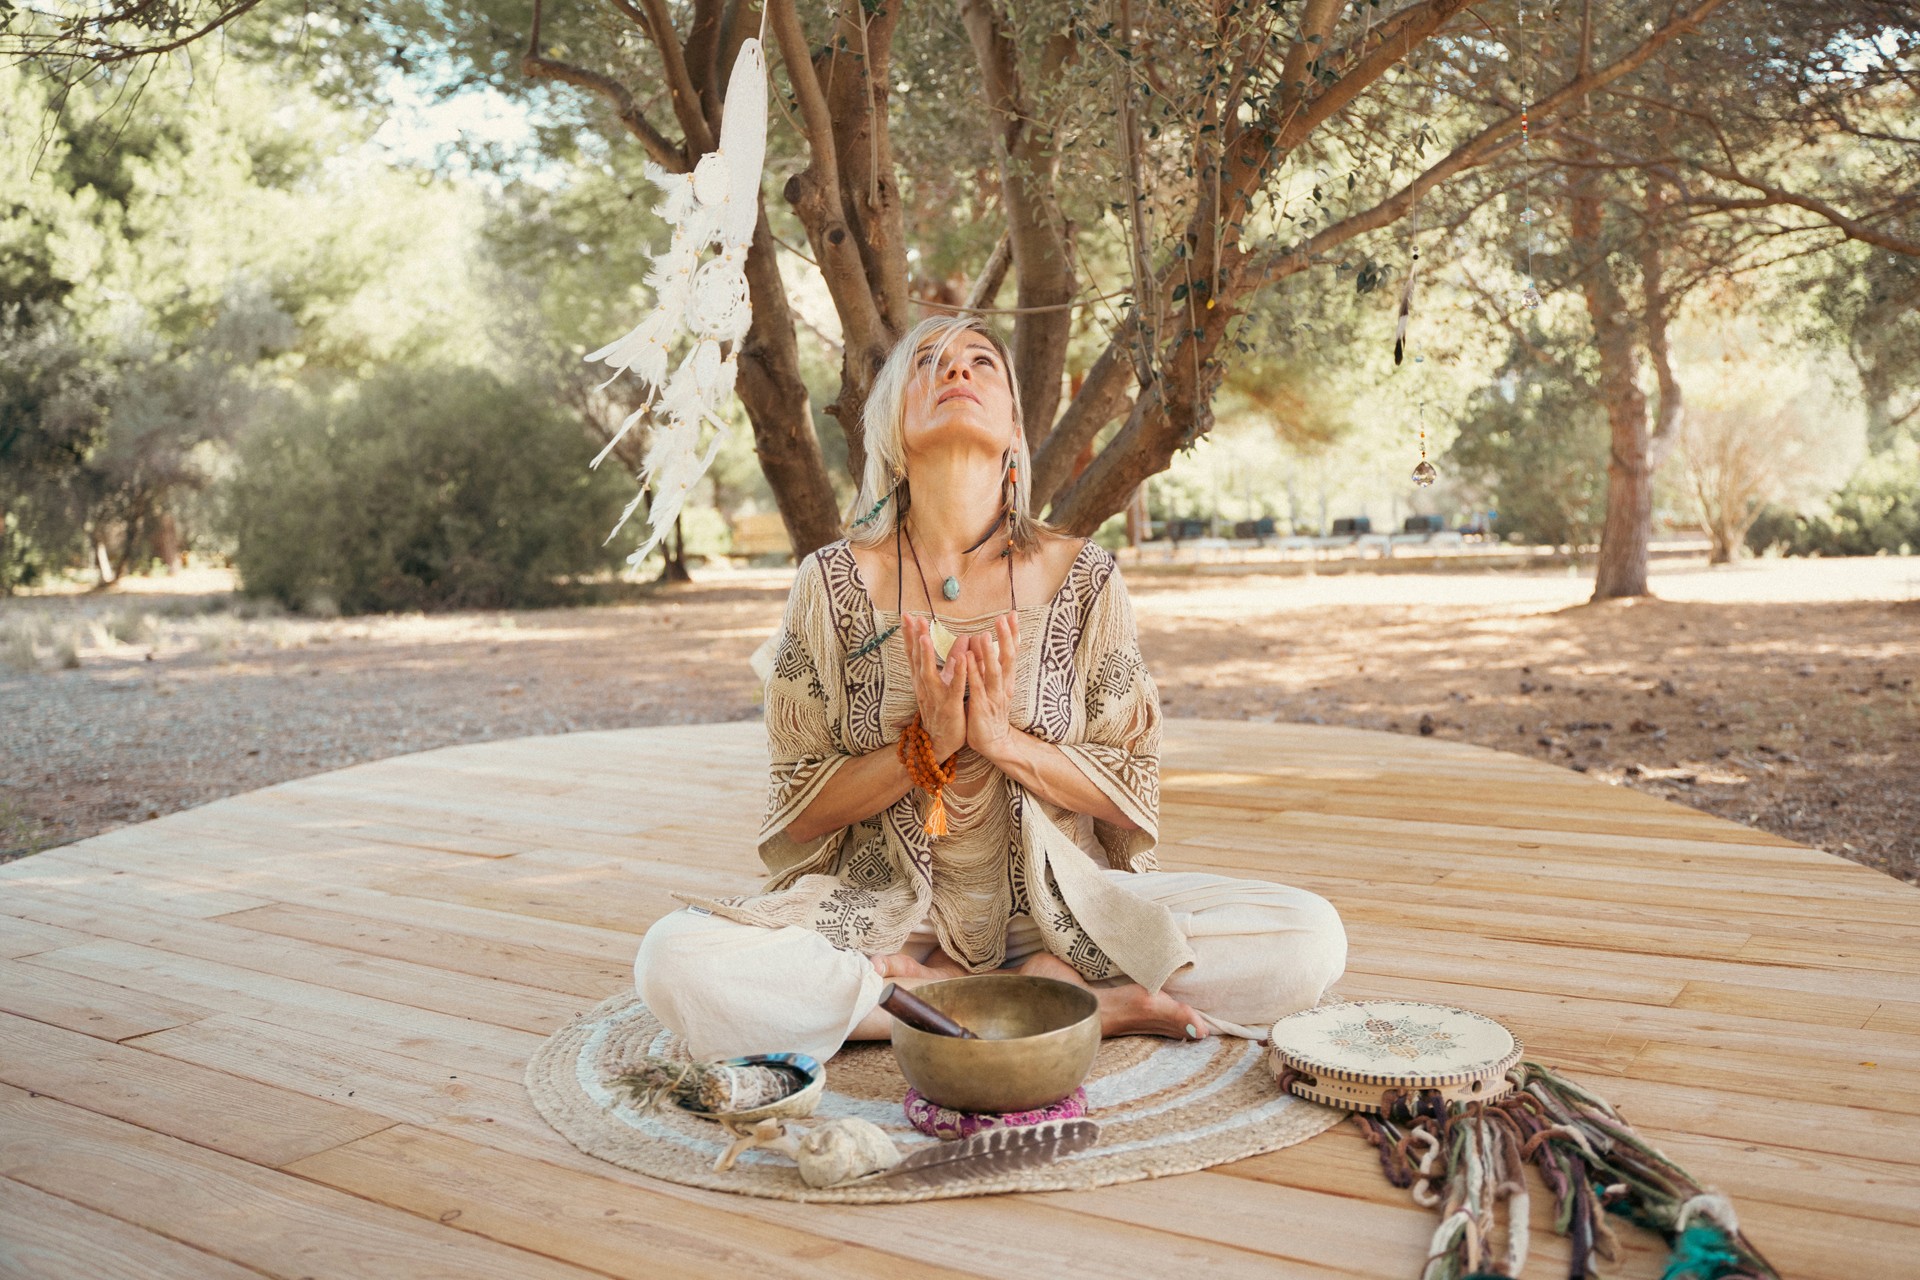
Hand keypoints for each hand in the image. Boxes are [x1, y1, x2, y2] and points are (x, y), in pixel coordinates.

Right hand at [904, 614, 968, 759]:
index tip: (907, 616)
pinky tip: (963, 660)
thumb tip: (964, 638)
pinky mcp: (950, 707)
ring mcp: (935, 697)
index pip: (914, 653)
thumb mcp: (948, 681)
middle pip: (917, 659)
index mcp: (923, 679)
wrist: (941, 742)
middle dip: (914, 639)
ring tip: (925, 637)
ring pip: (928, 673)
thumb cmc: (944, 710)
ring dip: (927, 655)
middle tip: (910, 618)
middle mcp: (925, 686)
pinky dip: (958, 674)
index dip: (910, 635)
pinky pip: (953, 688)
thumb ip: (955, 659)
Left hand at [964, 612, 1018, 762]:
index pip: (1011, 652)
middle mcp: (1002, 685)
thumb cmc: (990, 711)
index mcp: (1005, 679)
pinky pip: (977, 688)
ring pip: (993, 672)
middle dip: (1005, 638)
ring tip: (984, 635)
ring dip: (988, 653)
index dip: (1012, 634)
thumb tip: (987, 644)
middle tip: (1003, 618)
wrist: (994, 742)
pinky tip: (967, 659)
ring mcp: (993, 696)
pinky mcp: (981, 707)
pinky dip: (973, 673)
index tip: (1013, 614)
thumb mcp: (993, 685)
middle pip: (1007, 658)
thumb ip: (989, 665)